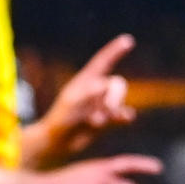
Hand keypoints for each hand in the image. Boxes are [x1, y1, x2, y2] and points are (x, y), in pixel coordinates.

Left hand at [35, 35, 137, 162]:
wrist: (57, 143)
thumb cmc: (59, 120)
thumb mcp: (71, 104)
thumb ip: (88, 93)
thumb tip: (105, 86)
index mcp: (85, 81)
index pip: (102, 61)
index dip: (115, 50)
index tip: (127, 40)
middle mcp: (96, 91)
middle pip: (117, 83)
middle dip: (116, 94)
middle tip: (108, 108)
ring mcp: (102, 105)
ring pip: (120, 100)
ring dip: (111, 110)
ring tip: (95, 122)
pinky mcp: (107, 120)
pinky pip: (123, 114)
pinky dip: (124, 116)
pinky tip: (127, 118)